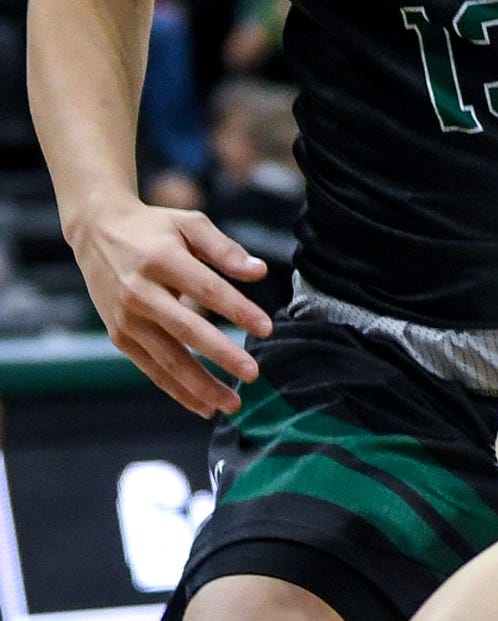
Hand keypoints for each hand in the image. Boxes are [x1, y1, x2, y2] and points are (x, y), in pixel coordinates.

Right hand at [72, 196, 271, 418]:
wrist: (98, 233)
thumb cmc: (154, 228)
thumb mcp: (190, 224)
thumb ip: (225, 249)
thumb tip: (260, 272)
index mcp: (162, 259)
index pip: (207, 289)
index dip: (238, 310)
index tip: (266, 328)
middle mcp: (140, 292)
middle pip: (186, 330)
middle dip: (222, 355)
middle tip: (253, 374)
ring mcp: (127, 319)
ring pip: (167, 359)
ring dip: (201, 385)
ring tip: (232, 403)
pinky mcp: (119, 337)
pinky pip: (152, 370)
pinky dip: (178, 390)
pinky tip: (202, 405)